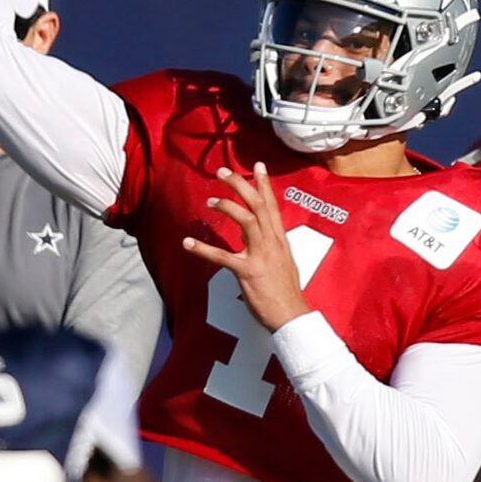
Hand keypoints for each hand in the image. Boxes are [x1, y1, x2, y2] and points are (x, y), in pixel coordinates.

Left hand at [183, 162, 309, 332]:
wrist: (292, 315)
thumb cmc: (286, 292)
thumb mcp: (285, 262)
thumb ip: (274, 247)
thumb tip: (267, 239)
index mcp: (280, 240)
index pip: (273, 205)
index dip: (264, 184)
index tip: (257, 166)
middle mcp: (272, 242)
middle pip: (257, 204)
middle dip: (239, 185)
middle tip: (222, 172)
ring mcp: (261, 255)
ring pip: (246, 220)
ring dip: (226, 207)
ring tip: (209, 201)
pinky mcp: (248, 272)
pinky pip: (223, 256)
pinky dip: (203, 249)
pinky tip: (188, 243)